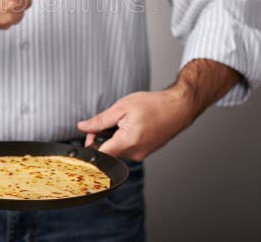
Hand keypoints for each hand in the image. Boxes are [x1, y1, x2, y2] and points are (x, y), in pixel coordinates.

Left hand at [77, 90, 193, 160]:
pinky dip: (123, 140)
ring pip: (117, 151)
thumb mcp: (122, 107)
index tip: (90, 133)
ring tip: (122, 122)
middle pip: (107, 153)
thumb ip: (100, 120)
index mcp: (127, 142)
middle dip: (101, 139)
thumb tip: (82, 127)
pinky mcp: (144, 153)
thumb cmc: (153, 105)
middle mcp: (134, 153)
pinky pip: (126, 149)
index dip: (90, 145)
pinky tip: (130, 127)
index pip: (100, 155)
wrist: (178, 108)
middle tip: (105, 123)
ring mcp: (140, 155)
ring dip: (113, 139)